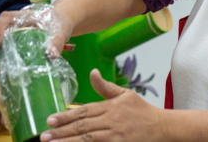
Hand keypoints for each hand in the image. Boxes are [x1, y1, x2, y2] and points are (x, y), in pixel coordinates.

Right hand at [0, 7, 73, 58]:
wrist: (61, 25)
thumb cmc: (60, 25)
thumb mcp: (61, 31)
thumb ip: (57, 40)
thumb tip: (51, 54)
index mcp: (24, 16)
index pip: (5, 18)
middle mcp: (14, 24)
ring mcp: (11, 34)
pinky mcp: (13, 45)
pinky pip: (0, 51)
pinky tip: (3, 70)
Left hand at [39, 69, 165, 141]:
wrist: (162, 128)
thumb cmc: (142, 111)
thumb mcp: (125, 94)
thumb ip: (105, 87)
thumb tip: (92, 72)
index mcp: (110, 107)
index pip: (83, 112)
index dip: (65, 116)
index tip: (50, 120)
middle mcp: (110, 121)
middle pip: (82, 127)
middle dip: (61, 131)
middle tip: (44, 135)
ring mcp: (114, 135)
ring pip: (87, 139)